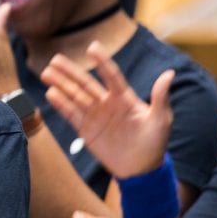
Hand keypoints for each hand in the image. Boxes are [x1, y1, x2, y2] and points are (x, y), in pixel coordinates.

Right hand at [41, 42, 173, 177]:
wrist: (141, 170)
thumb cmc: (155, 143)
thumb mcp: (161, 120)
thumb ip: (160, 98)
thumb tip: (169, 74)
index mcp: (124, 98)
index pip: (111, 76)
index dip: (102, 61)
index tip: (92, 47)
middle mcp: (106, 103)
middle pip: (85, 83)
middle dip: (70, 71)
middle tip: (55, 59)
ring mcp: (95, 116)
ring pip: (74, 96)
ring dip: (61, 85)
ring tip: (47, 73)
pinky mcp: (86, 130)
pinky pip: (71, 115)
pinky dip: (61, 105)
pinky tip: (51, 94)